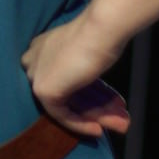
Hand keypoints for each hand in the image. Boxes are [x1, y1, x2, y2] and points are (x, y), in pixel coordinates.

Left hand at [21, 14, 130, 137]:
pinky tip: (99, 129)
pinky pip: (62, 114)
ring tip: (122, 124)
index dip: (93, 93)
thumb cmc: (101, 34)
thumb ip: (87, 74)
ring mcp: (37, 75)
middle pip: (71, 92)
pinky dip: (82, 123)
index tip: (112, 101)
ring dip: (98, 116)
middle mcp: (36, 60)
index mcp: (44, 47)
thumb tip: (101, 96)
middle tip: (121, 116)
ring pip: (70, 104)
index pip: (68, 78)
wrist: (100, 29)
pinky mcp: (43, 90)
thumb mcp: (91, 53)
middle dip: (99, 107)